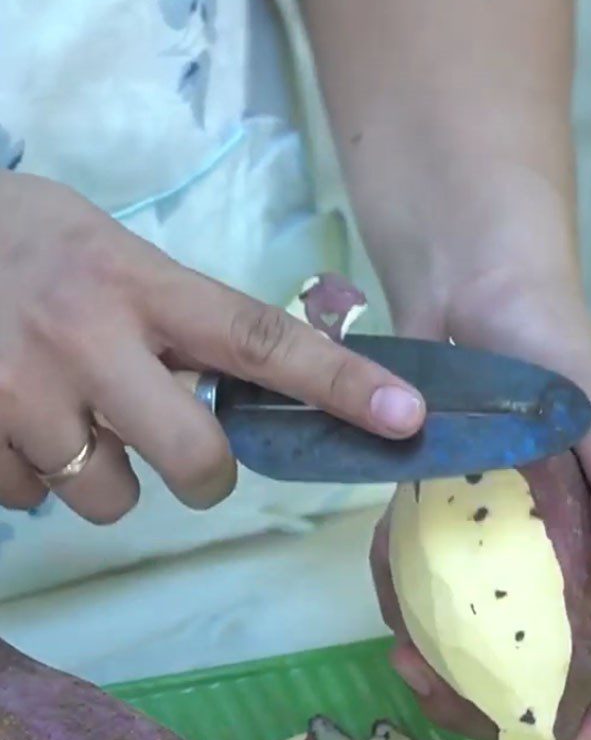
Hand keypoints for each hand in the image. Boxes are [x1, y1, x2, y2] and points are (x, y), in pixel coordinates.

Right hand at [0, 172, 424, 522]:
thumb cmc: (31, 240)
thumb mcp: (117, 256)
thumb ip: (181, 320)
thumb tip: (240, 389)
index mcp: (143, 284)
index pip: (262, 339)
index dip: (339, 383)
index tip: (403, 417)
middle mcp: (90, 337)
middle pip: (197, 456)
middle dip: (206, 475)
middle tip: (187, 453)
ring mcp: (22, 391)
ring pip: (109, 496)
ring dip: (107, 475)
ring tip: (74, 418)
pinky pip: (28, 499)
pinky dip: (34, 474)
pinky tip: (14, 420)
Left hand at [369, 275, 590, 739]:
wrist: (473, 299)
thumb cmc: (552, 348)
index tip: (568, 733)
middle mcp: (564, 562)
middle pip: (556, 673)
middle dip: (507, 705)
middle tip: (446, 692)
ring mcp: (502, 549)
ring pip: (484, 645)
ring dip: (445, 670)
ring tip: (404, 655)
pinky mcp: (449, 525)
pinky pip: (428, 590)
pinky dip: (405, 600)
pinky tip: (387, 579)